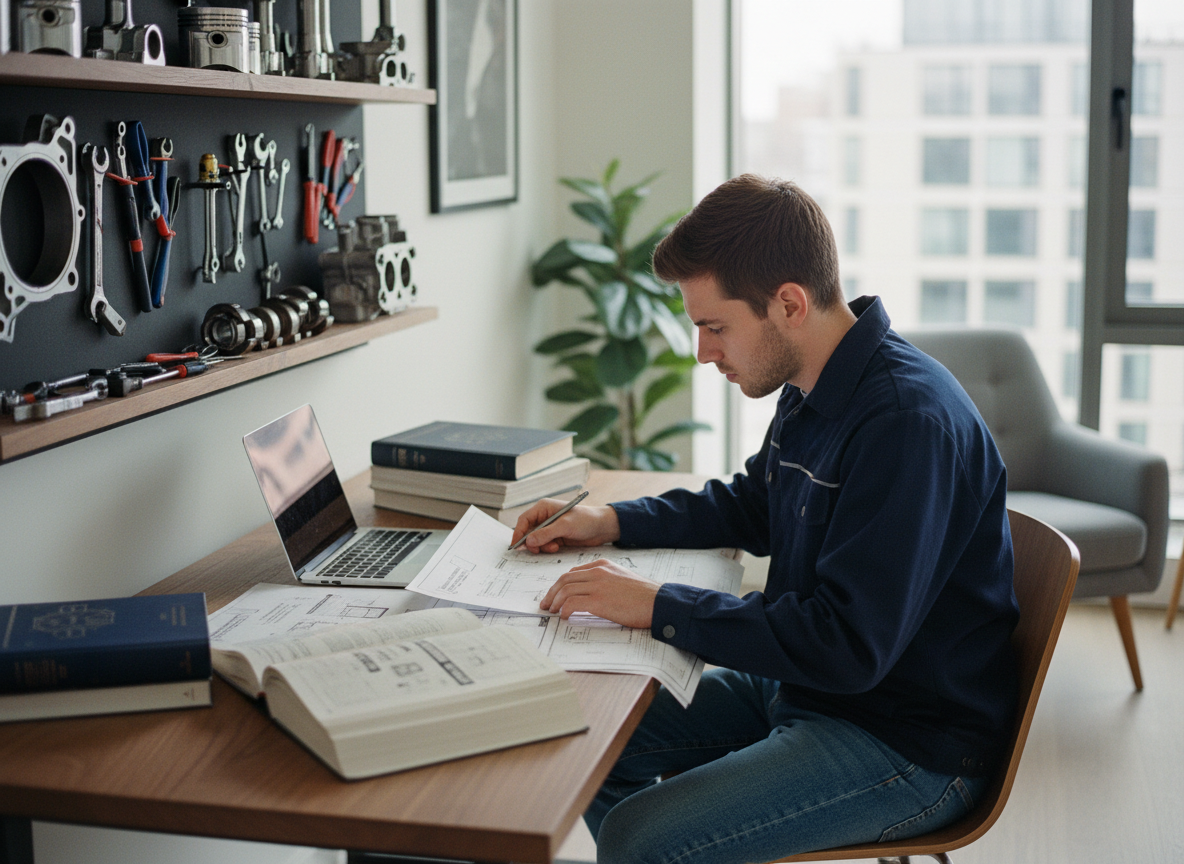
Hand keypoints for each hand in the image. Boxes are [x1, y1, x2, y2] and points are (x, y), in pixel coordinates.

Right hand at [511, 499, 620, 552]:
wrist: (602, 527)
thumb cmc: (586, 520)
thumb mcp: (565, 526)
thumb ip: (545, 534)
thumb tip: (528, 541)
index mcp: (544, 507)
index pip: (524, 520)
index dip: (519, 533)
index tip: (517, 545)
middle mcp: (544, 517)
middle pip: (528, 531)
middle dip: (532, 542)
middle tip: (537, 550)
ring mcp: (550, 527)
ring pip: (535, 540)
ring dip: (542, 546)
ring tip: (554, 547)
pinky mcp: (555, 536)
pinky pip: (544, 544)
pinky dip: (547, 548)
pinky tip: (557, 547)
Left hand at [540, 559, 658, 627]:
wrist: (658, 602)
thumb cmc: (643, 595)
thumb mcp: (621, 579)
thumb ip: (604, 581)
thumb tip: (588, 594)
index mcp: (602, 565)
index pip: (573, 572)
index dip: (560, 584)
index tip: (555, 594)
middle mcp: (598, 572)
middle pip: (564, 579)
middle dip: (552, 593)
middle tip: (547, 604)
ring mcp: (598, 585)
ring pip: (565, 590)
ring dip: (555, 602)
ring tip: (553, 612)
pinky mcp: (599, 600)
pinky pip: (572, 603)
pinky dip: (564, 610)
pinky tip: (564, 617)